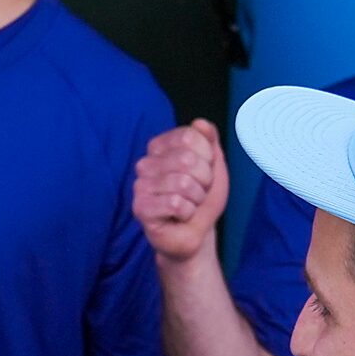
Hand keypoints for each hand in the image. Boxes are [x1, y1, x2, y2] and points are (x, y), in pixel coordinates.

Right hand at [134, 119, 227, 264]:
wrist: (195, 233)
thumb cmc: (201, 199)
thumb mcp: (214, 166)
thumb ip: (210, 141)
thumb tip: (200, 123)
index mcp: (161, 148)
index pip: (189, 137)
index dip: (207, 157)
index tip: (203, 172)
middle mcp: (146, 163)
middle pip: (186, 159)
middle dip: (203, 180)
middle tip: (197, 193)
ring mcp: (140, 185)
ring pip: (182, 183)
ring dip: (196, 199)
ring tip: (188, 205)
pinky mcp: (140, 208)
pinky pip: (174, 204)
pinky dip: (187, 213)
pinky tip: (179, 216)